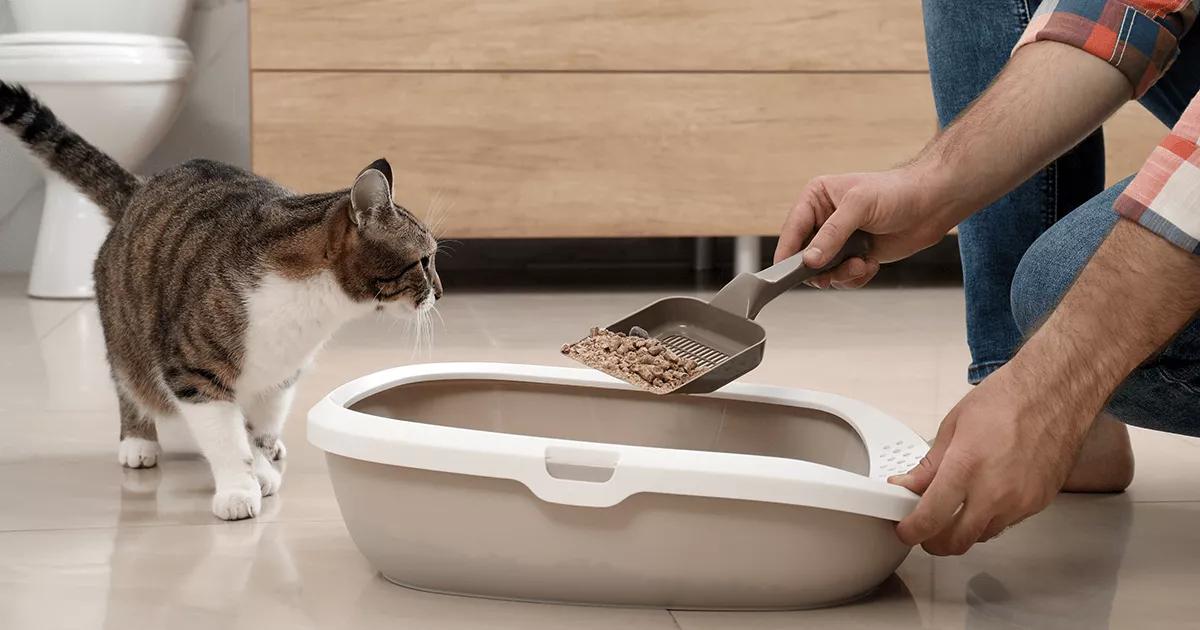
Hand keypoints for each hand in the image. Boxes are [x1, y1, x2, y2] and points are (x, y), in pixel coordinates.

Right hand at [775, 164, 959, 288]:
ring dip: (841, 274)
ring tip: (860, 264)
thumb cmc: (897, 192)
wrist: (932, 205)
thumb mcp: (859, 206)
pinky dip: (855, 277)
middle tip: (835, 271)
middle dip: (821, 267)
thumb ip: (831, 234)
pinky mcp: (854, 256)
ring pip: (822, 271)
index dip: (788, 251)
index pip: (792, 229)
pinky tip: (870, 264)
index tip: (785, 272)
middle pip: (803, 256)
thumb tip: (809, 260)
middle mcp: (823, 220)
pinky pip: (842, 278)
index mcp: (816, 199)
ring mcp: (839, 241)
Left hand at [889, 365, 1090, 554]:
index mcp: (966, 467)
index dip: (911, 531)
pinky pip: (1006, 523)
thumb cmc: (1007, 400)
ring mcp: (1020, 501)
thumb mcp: (953, 426)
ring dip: (963, 531)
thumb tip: (908, 485)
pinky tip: (983, 498)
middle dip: (934, 542)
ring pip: (982, 535)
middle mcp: (995, 491)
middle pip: (956, 541)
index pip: (930, 519)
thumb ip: (929, 465)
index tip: (905, 529)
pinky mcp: (1038, 503)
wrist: (1055, 394)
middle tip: (924, 529)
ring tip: (953, 510)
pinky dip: (989, 518)